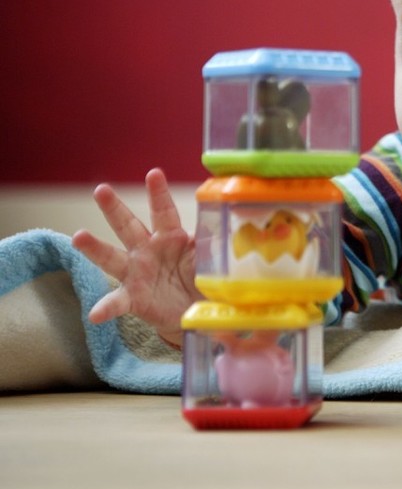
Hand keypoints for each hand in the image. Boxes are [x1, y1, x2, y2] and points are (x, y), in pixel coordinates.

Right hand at [71, 168, 200, 346]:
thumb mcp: (212, 260)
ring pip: (112, 257)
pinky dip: (105, 308)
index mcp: (171, 237)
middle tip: (101, 190)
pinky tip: (94, 314)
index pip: (164, 212)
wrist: (195, 311)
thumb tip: (237, 228)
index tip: (154, 173)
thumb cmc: (201, 278)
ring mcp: (136, 273)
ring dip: (95, 247)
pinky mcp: (133, 298)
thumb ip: (217, 245)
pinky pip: (116, 303)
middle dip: (114, 208)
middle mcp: (148, 250)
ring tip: (79, 236)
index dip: (159, 193)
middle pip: (128, 226)